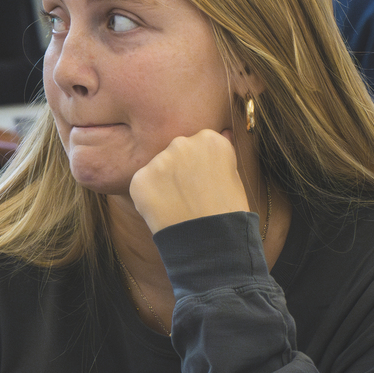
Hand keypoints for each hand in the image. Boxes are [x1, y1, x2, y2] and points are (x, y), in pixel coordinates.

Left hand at [127, 129, 250, 235]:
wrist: (210, 240)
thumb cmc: (228, 211)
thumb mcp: (233, 176)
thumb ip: (221, 153)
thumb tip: (223, 132)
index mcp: (209, 139)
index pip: (198, 143)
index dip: (200, 164)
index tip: (204, 181)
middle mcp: (182, 143)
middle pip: (176, 151)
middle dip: (179, 168)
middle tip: (189, 193)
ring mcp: (159, 160)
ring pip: (158, 167)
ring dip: (163, 182)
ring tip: (178, 204)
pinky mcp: (140, 178)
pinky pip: (142, 184)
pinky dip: (149, 196)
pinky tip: (164, 210)